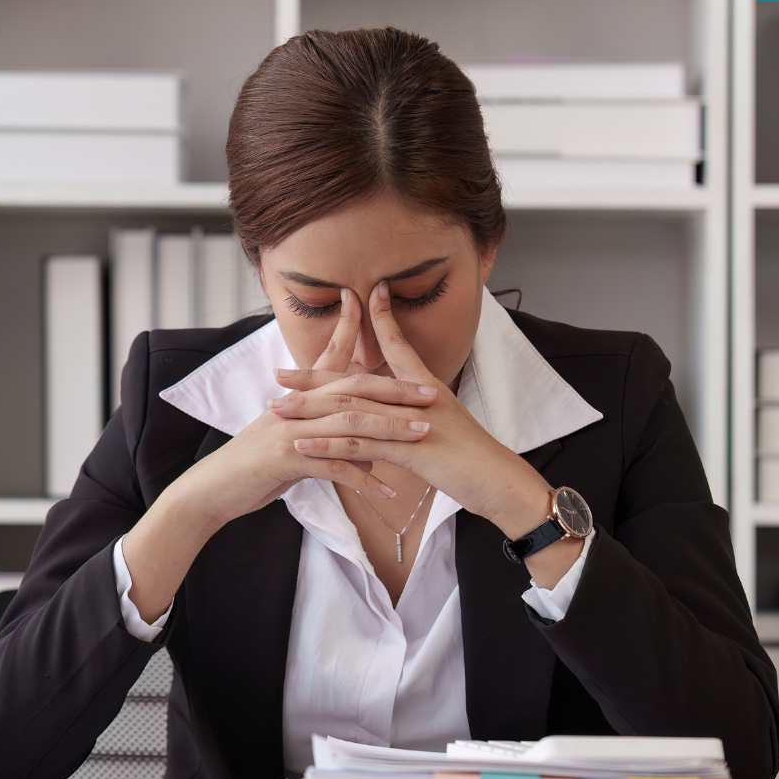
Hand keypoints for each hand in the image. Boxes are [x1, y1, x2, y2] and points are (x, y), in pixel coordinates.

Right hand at [161, 289, 436, 525]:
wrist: (213, 489)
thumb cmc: (255, 468)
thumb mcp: (296, 449)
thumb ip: (333, 444)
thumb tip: (373, 455)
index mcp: (297, 398)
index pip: (332, 361)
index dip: (355, 334)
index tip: (388, 321)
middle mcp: (295, 406)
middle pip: (353, 390)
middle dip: (395, 391)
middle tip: (433, 394)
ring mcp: (290, 430)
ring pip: (349, 423)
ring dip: (389, 429)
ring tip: (422, 435)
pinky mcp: (285, 458)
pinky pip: (333, 466)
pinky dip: (363, 478)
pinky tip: (387, 492)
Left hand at [275, 283, 581, 583]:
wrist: (500, 480)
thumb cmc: (474, 457)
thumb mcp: (444, 425)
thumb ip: (417, 412)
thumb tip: (397, 408)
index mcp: (425, 387)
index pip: (397, 345)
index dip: (378, 320)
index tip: (356, 298)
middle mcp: (415, 398)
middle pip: (356, 380)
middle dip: (314, 377)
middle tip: (277, 374)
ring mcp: (411, 423)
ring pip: (351, 411)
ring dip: (311, 410)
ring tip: (277, 408)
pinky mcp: (410, 450)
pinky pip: (361, 445)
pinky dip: (328, 444)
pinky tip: (302, 445)